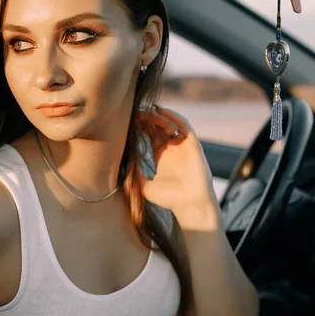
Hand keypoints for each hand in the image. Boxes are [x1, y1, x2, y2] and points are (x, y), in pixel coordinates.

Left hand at [137, 106, 216, 220]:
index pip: (149, 135)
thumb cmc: (168, 198)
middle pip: (158, 127)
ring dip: (157, 116)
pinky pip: (184, 126)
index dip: (139, 127)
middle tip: (134, 112)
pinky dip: (173, 116)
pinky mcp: (193, 145)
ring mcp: (182, 146)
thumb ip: (134, 172)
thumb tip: (121, 161)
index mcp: (160, 156)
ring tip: (144, 111)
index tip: (127, 120)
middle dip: (146, 119)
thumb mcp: (144, 184)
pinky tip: (160, 111)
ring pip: (170, 123)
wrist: (189, 204)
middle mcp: (171, 148)